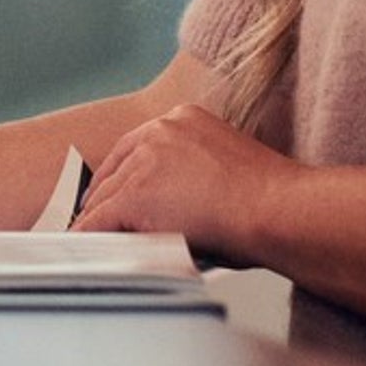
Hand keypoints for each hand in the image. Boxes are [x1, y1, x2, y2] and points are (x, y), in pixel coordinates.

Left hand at [73, 105, 296, 258]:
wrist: (278, 210)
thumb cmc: (270, 201)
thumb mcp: (226, 169)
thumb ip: (193, 174)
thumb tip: (175, 202)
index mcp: (184, 119)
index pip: (136, 145)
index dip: (122, 173)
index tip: (114, 189)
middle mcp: (161, 130)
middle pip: (116, 168)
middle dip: (106, 196)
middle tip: (96, 217)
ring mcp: (145, 161)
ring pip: (106, 196)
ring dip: (98, 219)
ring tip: (92, 237)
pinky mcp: (135, 195)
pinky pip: (100, 219)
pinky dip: (90, 235)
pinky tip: (87, 246)